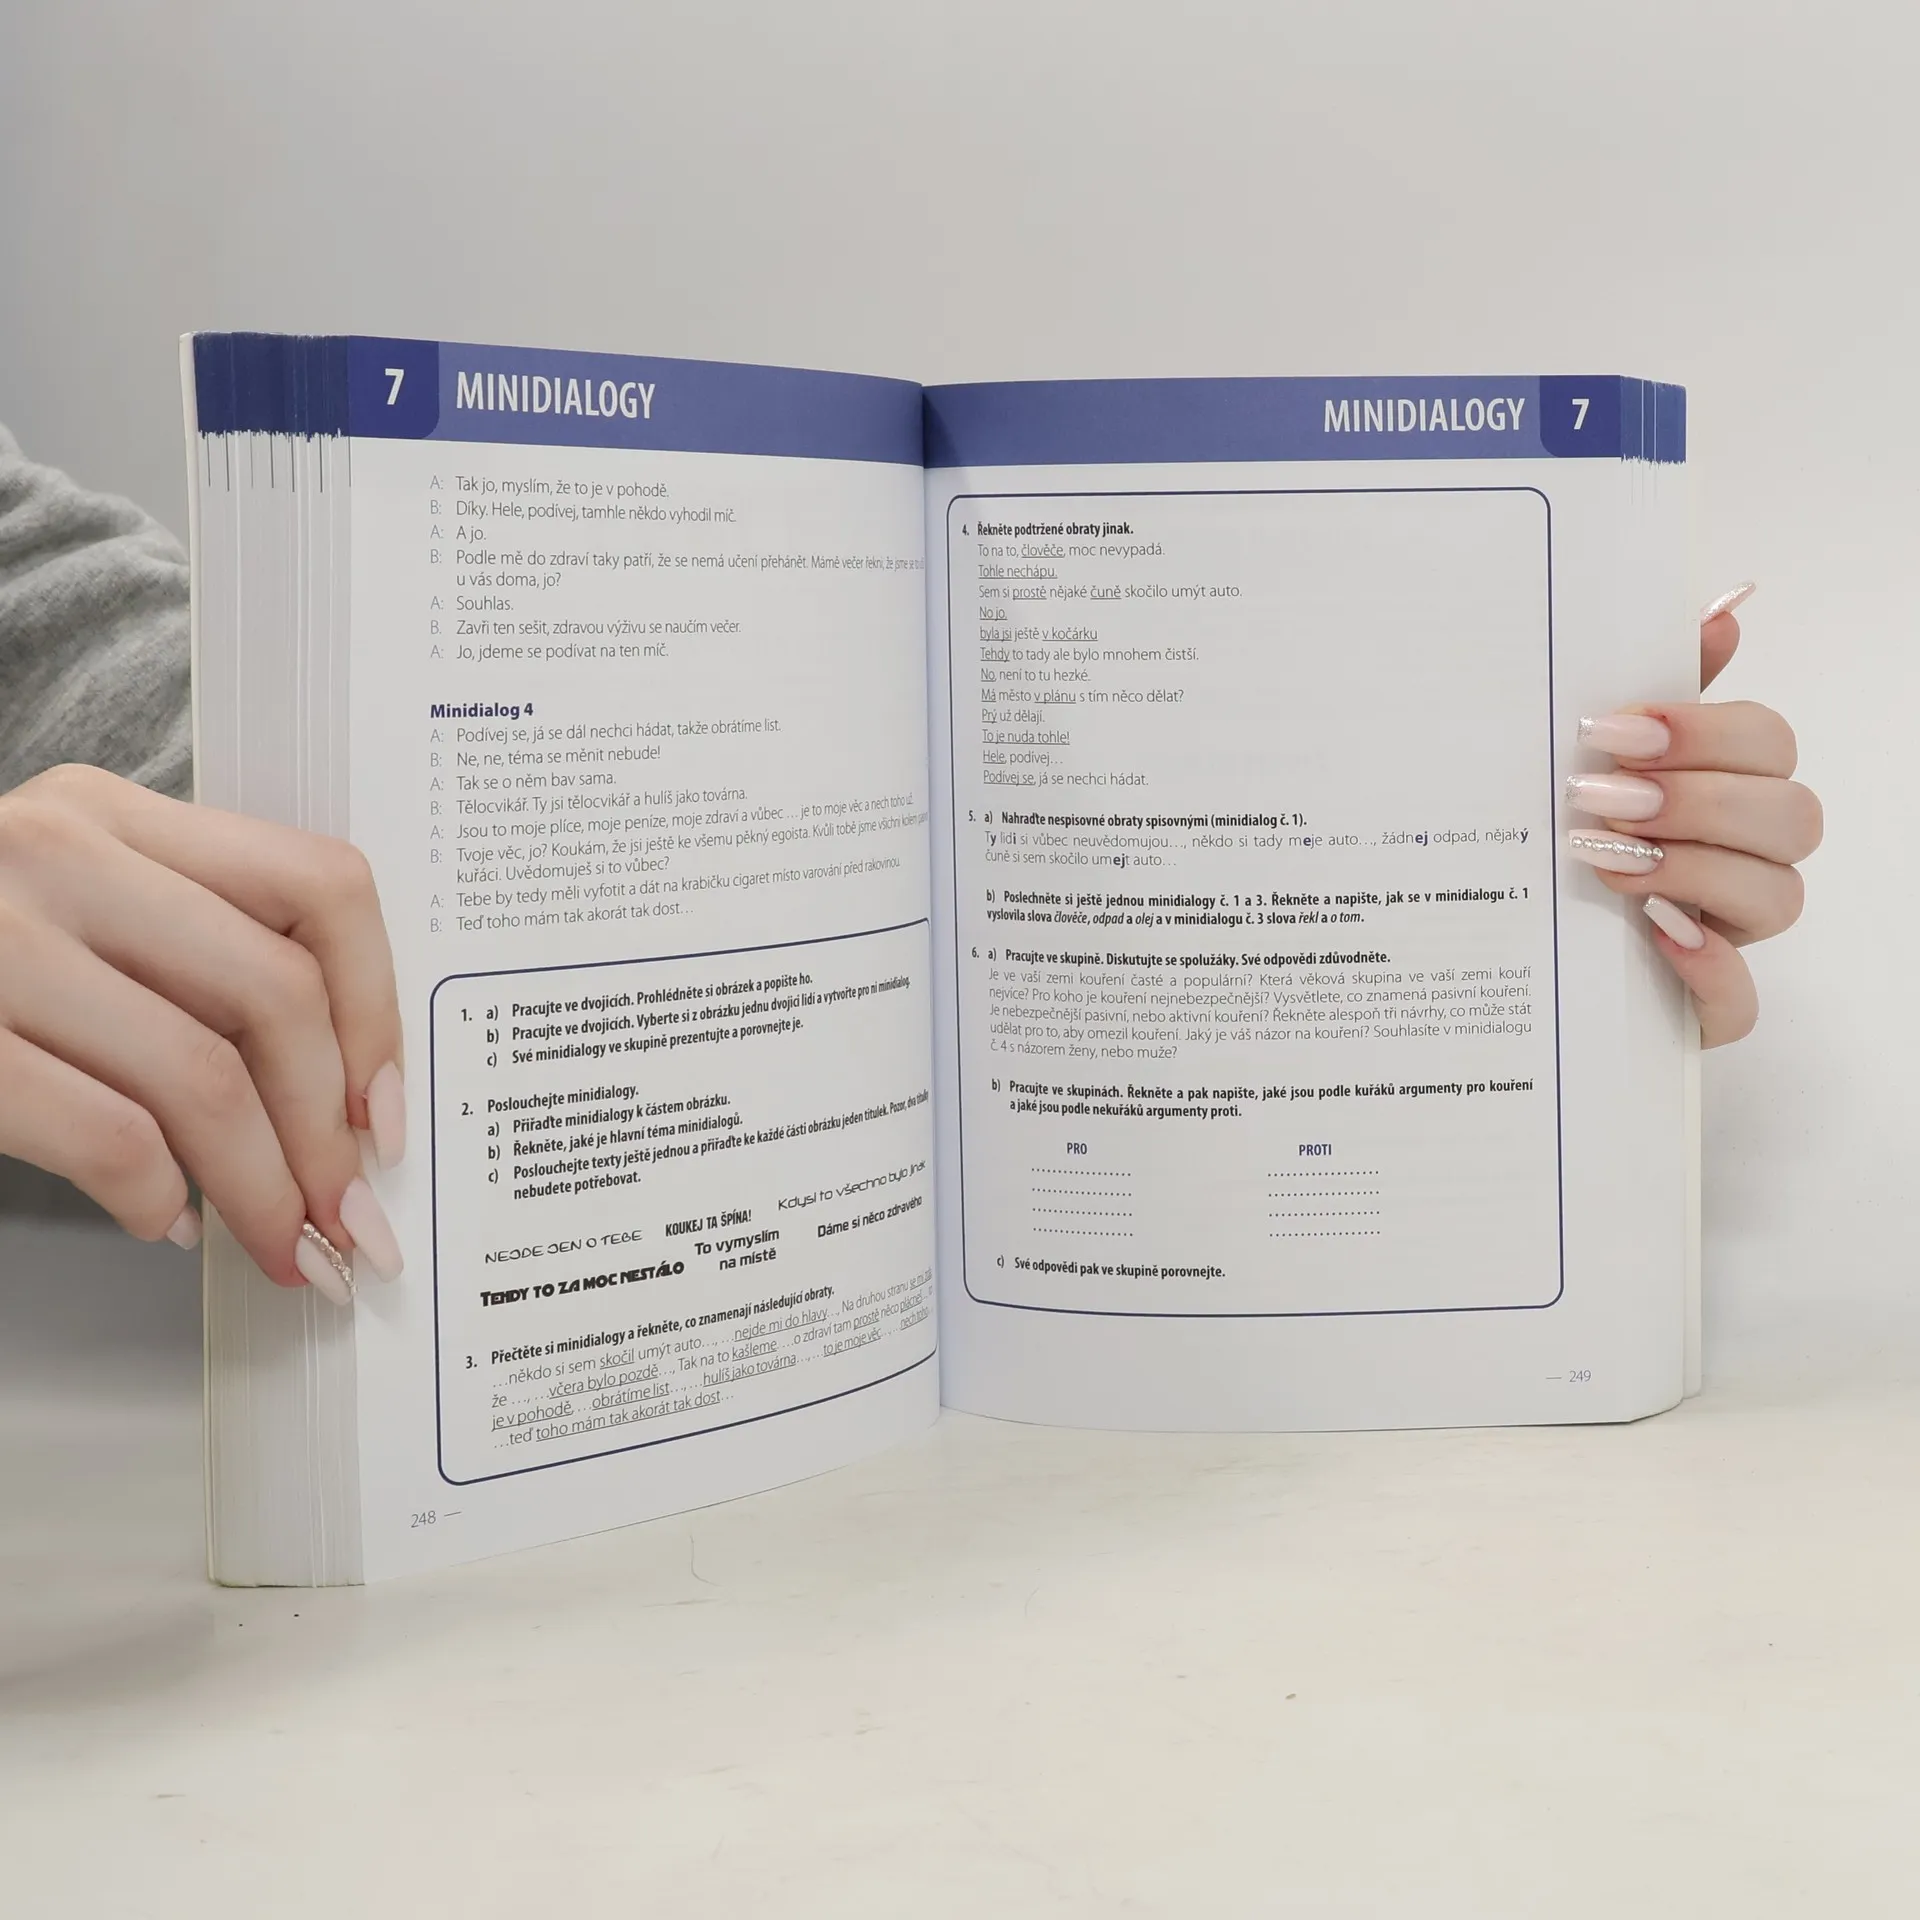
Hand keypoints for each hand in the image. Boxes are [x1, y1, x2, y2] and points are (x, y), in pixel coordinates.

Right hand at [0, 765, 405, 1301]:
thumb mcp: (78, 911)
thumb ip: (192, 957)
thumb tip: (342, 1097)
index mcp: (113, 814)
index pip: (319, 885)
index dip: (379, 1011)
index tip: (389, 1111)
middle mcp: (57, 851)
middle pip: (276, 996)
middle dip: (330, 1134)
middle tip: (349, 1218)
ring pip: (203, 1078)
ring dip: (263, 1190)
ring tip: (280, 1243)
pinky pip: (108, 1132)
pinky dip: (153, 1195)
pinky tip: (160, 1219)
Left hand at [1566, 584, 1820, 1046]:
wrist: (1497, 958)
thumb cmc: (1554, 842)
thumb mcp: (1585, 761)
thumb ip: (1655, 686)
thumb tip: (1723, 608)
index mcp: (1721, 792)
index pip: (1768, 742)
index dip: (1704, 730)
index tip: (1614, 730)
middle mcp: (1740, 862)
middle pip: (1790, 817)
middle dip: (1697, 799)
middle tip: (1602, 798)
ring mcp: (1728, 937)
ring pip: (1779, 899)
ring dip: (1695, 869)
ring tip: (1604, 859)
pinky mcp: (1700, 1011)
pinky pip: (1740, 1004)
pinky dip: (1708, 971)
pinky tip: (1655, 935)